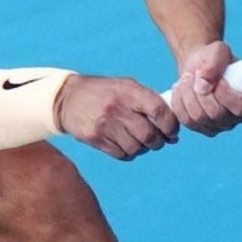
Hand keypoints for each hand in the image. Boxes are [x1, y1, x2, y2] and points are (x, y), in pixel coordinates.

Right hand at [55, 75, 179, 159]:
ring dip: (143, 148)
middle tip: (158, 140)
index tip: (172, 131)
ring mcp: (104, 124)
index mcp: (129, 91)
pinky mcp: (94, 138)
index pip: (159, 111)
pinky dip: (129, 153)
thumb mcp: (127, 86)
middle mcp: (117, 107)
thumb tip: (173, 129)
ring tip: (140, 141)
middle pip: (149, 135)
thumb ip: (150, 102)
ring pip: (136, 148)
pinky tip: (126, 144)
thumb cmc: (106, 92)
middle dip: (159, 141)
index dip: (171, 125)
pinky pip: (122, 154)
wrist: (69, 98)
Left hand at [168, 41, 241, 135]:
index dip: (223, 93)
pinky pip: (186, 120)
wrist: (198, 68)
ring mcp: (222, 125)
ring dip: (187, 94)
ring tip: (188, 78)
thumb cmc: (213, 59)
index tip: (216, 77)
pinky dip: (179, 102)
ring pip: (198, 117)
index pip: (240, 106)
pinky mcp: (204, 128)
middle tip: (196, 73)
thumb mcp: (217, 50)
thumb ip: (215, 62)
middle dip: (200, 90)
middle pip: (215, 113)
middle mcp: (240, 116)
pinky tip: (181, 88)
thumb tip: (203, 84)